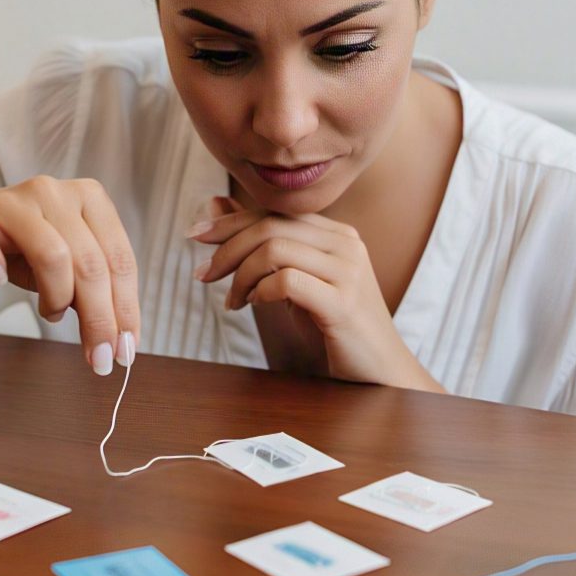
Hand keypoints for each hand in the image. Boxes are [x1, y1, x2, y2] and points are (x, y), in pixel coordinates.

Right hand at [0, 176, 138, 374]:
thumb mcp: (71, 270)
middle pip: (91, 264)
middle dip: (99, 319)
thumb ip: (98, 293)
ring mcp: (14, 200)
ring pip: (52, 255)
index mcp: (92, 200)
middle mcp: (57, 192)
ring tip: (52, 313)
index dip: (127, 309)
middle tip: (100, 359)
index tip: (126, 351)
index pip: (120, 260)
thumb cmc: (25, 251)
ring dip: (57, 299)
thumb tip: (121, 342)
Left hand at [187, 198, 443, 390]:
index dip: (229, 222)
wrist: (380, 369)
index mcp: (335, 234)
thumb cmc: (334, 325)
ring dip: (240, 275)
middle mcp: (345, 243)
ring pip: (274, 249)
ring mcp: (348, 271)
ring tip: (232, 301)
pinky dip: (260, 291)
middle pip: (270, 225)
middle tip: (203, 274)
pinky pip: (287, 281)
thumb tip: (214, 206)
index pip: (274, 213)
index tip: (195, 237)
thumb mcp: (295, 280)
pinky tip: (252, 306)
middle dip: (226, 248)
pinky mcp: (343, 302)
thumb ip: (264, 247)